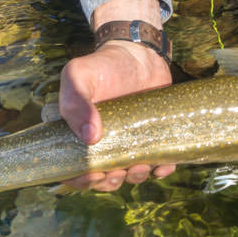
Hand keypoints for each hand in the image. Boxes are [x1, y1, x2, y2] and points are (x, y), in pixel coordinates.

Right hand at [59, 0, 174, 190]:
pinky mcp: (155, 138)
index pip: (75, 170)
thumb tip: (89, 138)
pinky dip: (161, 169)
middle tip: (118, 172)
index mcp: (80, 135)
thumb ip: (75, 103)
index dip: (82, 180)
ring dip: (135, 177)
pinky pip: (159, 163)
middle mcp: (105, 144)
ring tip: (139, 166)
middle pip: (105, 179)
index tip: (94, 175)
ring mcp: (131, 143)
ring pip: (132, 174)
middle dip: (111, 182)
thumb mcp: (79, 76)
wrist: (139, 54)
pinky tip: (163, 165)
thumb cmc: (103, 66)